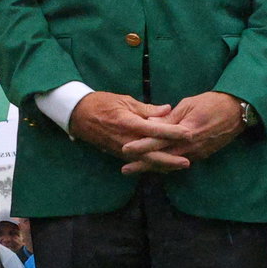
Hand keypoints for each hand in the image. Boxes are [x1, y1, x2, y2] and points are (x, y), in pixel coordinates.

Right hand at [67, 92, 189, 171]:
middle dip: (170, 159)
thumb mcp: (124, 100)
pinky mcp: (118, 154)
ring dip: (163, 165)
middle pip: (151, 153)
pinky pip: (138, 162)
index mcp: (128, 123)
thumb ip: (147, 108)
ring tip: (180, 166)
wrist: (78, 115)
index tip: (188, 133)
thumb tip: (167, 109)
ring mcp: (121, 149)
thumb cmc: (102, 103)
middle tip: (187, 161)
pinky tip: (164, 167)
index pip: (154, 129)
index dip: (172, 132)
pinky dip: (152, 164)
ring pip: (145, 161)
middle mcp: (126, 139)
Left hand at [119, 92, 244, 172]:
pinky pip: (180, 163)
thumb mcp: (188, 105)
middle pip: (162, 158)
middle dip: (143, 164)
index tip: (125, 150)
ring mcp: (196, 153)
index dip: (141, 146)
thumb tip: (149, 123)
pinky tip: (157, 167)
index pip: (158, 141)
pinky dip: (168, 165)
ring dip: (154, 167)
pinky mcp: (202, 155)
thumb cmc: (211, 103)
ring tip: (136, 170)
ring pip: (171, 164)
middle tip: (125, 170)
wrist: (236, 112)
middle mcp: (190, 146)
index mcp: (184, 131)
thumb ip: (169, 118)